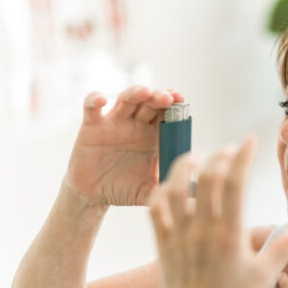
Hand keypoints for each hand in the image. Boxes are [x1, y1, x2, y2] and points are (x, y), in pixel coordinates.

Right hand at [65, 85, 181, 205]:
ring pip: (127, 100)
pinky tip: (101, 99)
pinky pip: (92, 108)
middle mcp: (137, 125)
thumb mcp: (149, 191)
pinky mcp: (92, 126)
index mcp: (154, 136)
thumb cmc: (125, 189)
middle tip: (169, 98)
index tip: (182, 101)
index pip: (167, 114)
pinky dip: (94, 100)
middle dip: (160, 97)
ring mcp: (115, 123)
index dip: (175, 105)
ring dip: (136, 93)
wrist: (94, 195)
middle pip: (150, 103)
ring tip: (146, 92)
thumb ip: (168, 189)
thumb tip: (196, 193)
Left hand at [148, 138, 287, 287]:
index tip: (249, 142)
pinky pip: (155, 209)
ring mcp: (179, 237)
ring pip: (175, 188)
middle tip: (229, 150)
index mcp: (229, 236)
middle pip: (206, 178)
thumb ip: (286, 248)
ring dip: (184, 166)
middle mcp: (202, 232)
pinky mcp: (162, 245)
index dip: (242, 157)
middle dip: (219, 156)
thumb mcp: (264, 275)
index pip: (235, 184)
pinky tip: (169, 185)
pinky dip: (160, 191)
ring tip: (196, 157)